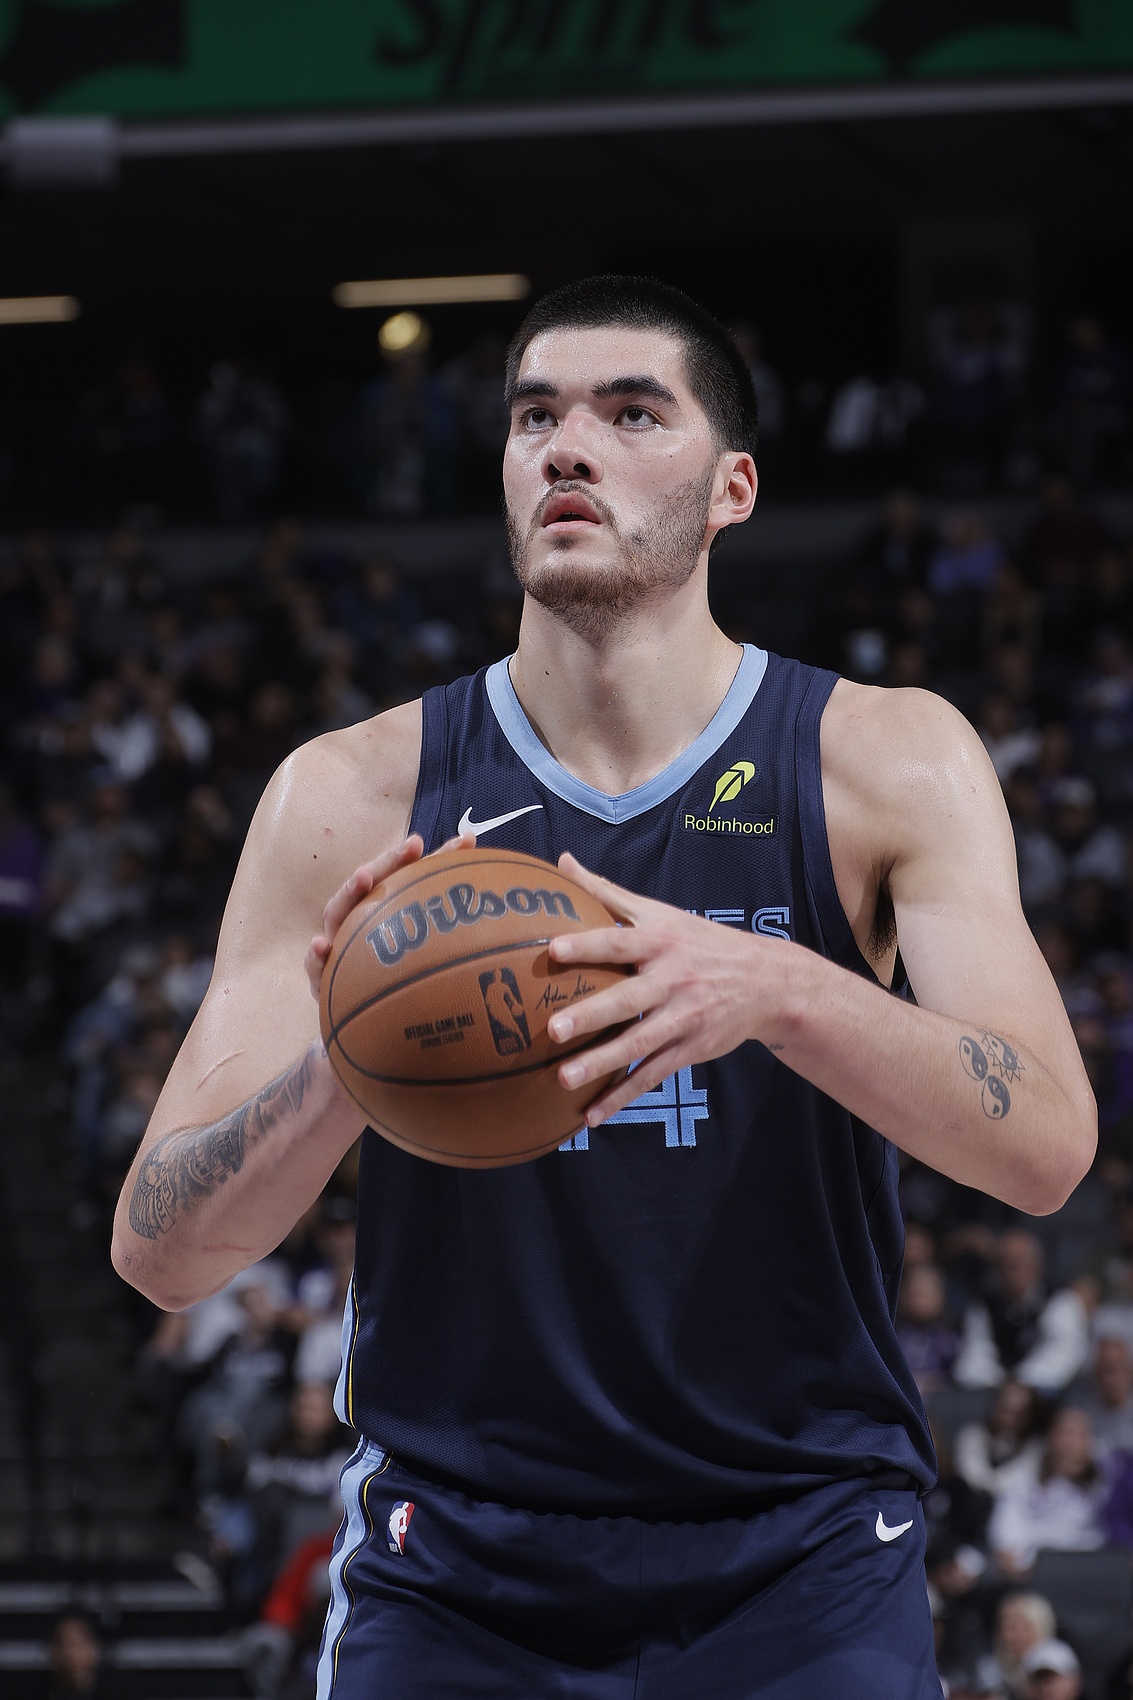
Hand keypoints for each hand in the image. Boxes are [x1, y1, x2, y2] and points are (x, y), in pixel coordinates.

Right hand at [305, 832, 475, 999]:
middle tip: (415, 844)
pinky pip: (314, 965)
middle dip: (392, 861)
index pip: (408, 878)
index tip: (466, 841)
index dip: (440, 860)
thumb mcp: (418, 963)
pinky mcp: (321, 978)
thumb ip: (445, 940)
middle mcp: (358, 920)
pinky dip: (315, 955)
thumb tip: (492, 916)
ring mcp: (337, 944)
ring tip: (363, 877)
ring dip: (349, 892)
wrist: (354, 1022)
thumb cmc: (388, 984)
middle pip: (371, 883)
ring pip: (337, 913)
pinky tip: (322, 945)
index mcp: (383, 910)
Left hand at [546, 852, 782, 1123]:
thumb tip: (562, 861)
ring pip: (640, 1044)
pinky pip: (653, 1075)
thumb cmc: (699, 941)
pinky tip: (591, 1115)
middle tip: (553, 1028)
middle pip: (628, 999)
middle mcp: (672, 980)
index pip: (619, 942)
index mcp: (660, 942)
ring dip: (603, 1064)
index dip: (587, 944)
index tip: (552, 948)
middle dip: (592, 1014)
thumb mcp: (660, 912)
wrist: (767, 981)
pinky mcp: (690, 1049)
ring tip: (564, 1079)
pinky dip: (623, 1096)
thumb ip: (607, 892)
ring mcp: (683, 1018)